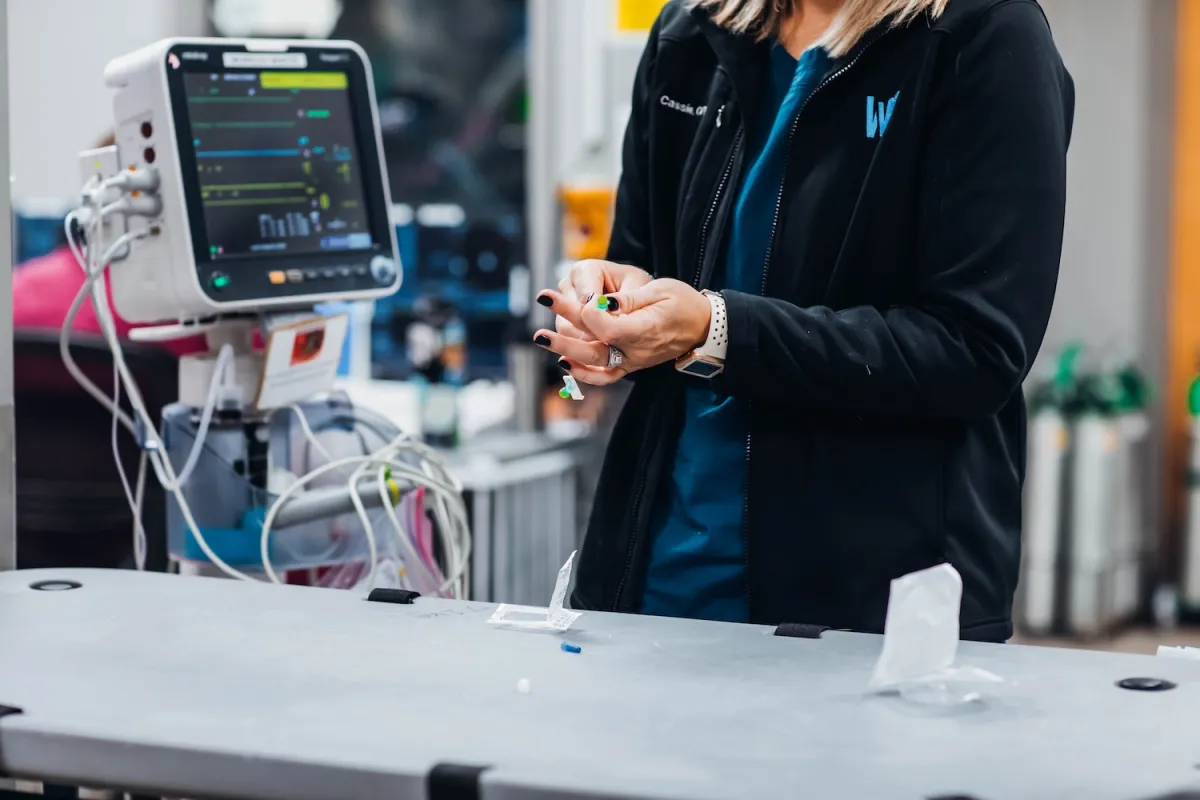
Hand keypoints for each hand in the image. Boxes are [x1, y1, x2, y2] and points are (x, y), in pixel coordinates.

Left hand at [533, 279, 710, 381]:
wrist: (702, 327)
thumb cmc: (683, 302)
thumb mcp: (660, 290)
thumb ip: (627, 299)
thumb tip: (599, 302)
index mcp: (647, 329)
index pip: (609, 328)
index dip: (590, 314)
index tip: (582, 298)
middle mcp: (638, 351)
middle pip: (595, 345)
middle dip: (564, 331)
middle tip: (540, 316)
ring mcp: (633, 361)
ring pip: (595, 361)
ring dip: (565, 350)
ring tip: (541, 337)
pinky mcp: (630, 365)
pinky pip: (605, 375)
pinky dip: (583, 373)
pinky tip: (564, 362)